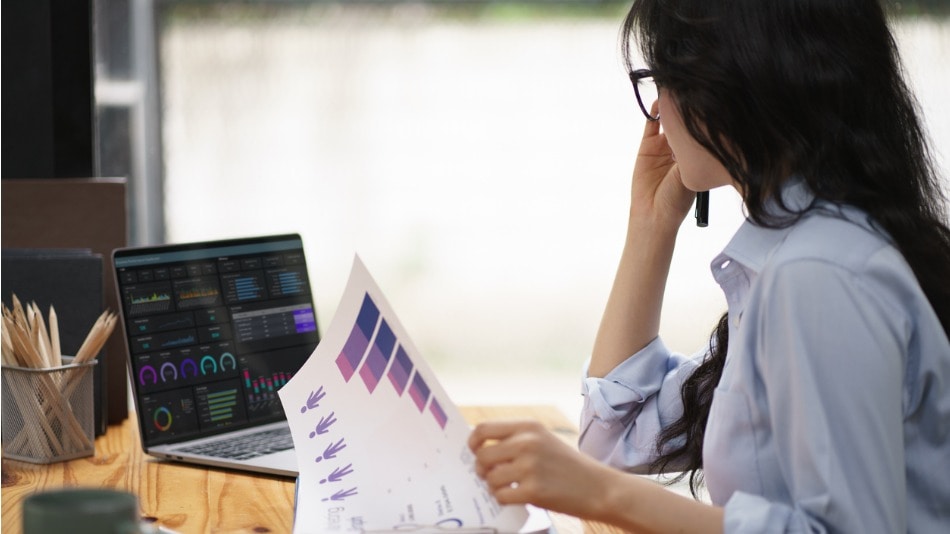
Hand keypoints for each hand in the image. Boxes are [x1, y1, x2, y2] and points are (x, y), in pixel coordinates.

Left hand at [468, 420, 613, 518]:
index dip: (473, 442)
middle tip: (490, 475)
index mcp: (528, 426)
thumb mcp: (543, 440)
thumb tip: (478, 447)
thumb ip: (514, 439)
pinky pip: (500, 496)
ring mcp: (529, 466)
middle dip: (482, 468)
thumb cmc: (567, 465)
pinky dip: (504, 499)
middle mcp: (527, 442)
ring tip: (508, 486)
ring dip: (494, 486)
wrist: (598, 487)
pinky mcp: (533, 490)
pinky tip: (517, 496)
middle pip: (482, 455)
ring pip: (489, 478)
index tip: (474, 451)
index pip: (483, 428)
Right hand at [629, 103, 694, 229]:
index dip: (703, 117)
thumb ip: (692, 151)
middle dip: (689, 108)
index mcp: (697, 154)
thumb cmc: (678, 198)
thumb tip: (698, 128)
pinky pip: (651, 125)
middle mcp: (681, 148)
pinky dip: (654, 113)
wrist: (654, 213)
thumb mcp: (691, 173)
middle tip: (693, 91)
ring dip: (672, 107)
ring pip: (669, 121)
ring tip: (676, 93)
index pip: (701, 130)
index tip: (710, 100)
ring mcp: (664, 146)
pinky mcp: (647, 146)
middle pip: (685, 122)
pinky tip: (660, 103)